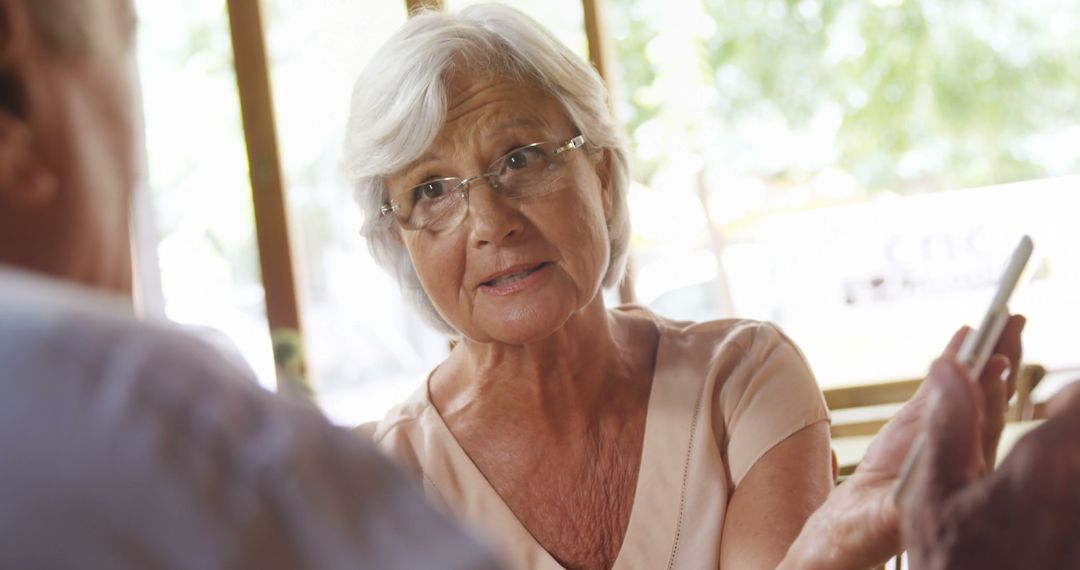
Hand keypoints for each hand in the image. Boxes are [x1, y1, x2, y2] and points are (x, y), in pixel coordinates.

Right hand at [783, 316, 1024, 568]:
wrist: (859, 524)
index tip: (999, 363)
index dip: (992, 394)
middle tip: (1013, 322)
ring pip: (978, 388)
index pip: (985, 427)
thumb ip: (902, 489)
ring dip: (990, 352)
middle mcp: (967, 449)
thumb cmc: (877, 525)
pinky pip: (948, 385)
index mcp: (966, 474)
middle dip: (1003, 358)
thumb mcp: (890, 514)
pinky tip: (964, 334)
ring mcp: (949, 432)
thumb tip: (909, 467)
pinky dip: (956, 358)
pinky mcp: (926, 422)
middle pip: (992, 398)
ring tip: (1004, 318)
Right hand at [900, 372, 1079, 568]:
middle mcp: (1077, 486)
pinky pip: (1075, 496)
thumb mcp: (932, 496)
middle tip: (1051, 436)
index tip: (1049, 404)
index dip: (1067, 395)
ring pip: (1078, 463)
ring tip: (1040, 490)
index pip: (1079, 398)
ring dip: (1065, 464)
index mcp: (1041, 467)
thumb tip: (948, 364)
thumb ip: (948, 423)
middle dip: (1068, 430)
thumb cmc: (955, 564)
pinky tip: (1046, 520)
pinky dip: (1064, 493)